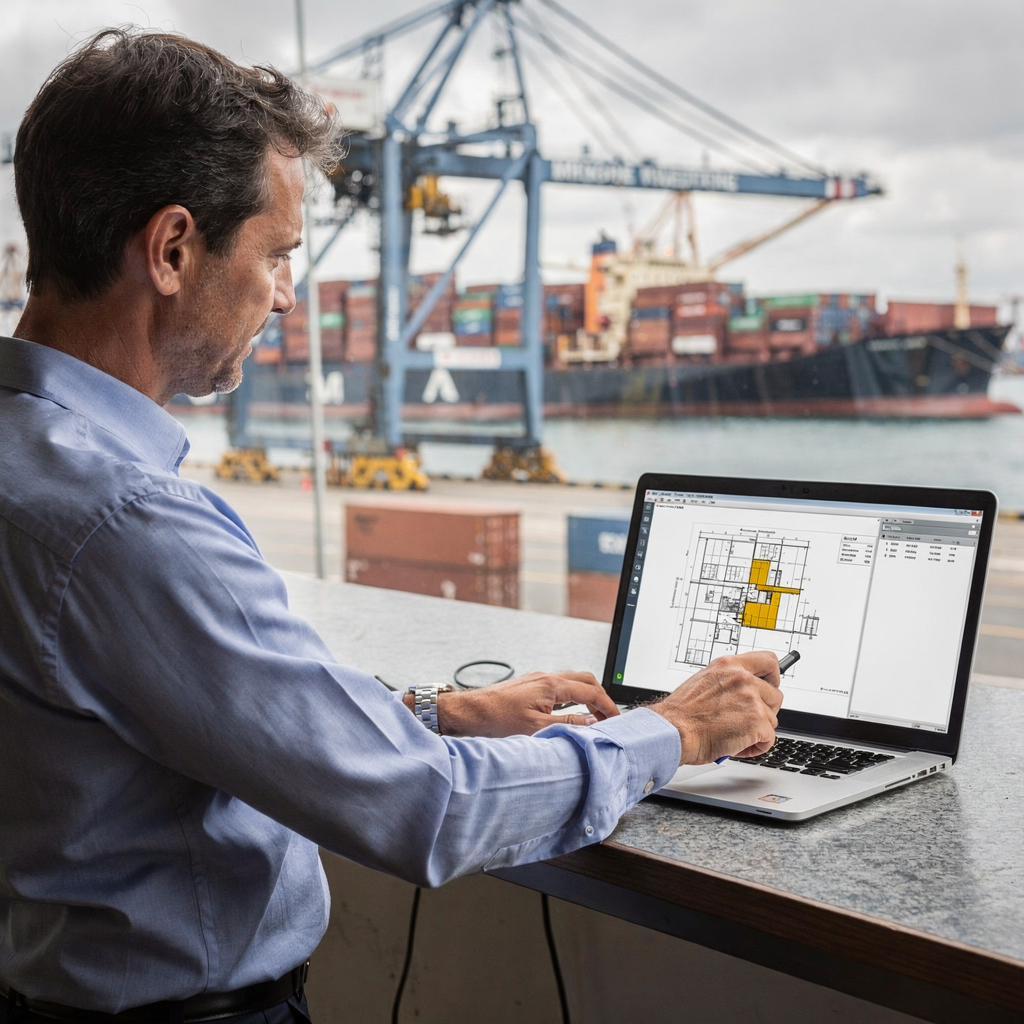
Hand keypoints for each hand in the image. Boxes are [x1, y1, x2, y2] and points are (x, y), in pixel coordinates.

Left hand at [427, 671, 619, 737]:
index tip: (617, 719)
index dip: (607, 706)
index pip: (590, 691)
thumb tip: (592, 723)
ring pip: (572, 682)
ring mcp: (537, 680)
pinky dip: (572, 697)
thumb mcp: (537, 728)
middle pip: (585, 680)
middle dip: (601, 697)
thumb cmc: (496, 720)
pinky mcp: (530, 686)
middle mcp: (546, 677)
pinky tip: (569, 712)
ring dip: (586, 696)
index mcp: (551, 685)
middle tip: (609, 716)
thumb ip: (568, 724)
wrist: (469, 712)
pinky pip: (559, 686)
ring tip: (593, 716)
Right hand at [650, 652, 782, 764]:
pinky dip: (756, 746)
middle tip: (748, 720)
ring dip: (758, 730)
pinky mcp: (757, 721)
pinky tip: (737, 745)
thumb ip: (727, 682)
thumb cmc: (681, 714)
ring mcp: (751, 699)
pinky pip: (769, 738)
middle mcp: (742, 678)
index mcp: (728, 665)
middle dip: (765, 710)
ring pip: (771, 718)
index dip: (773, 676)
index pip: (768, 661)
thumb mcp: (703, 682)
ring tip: (735, 734)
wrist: (674, 731)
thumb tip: (742, 692)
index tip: (771, 684)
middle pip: (775, 694)